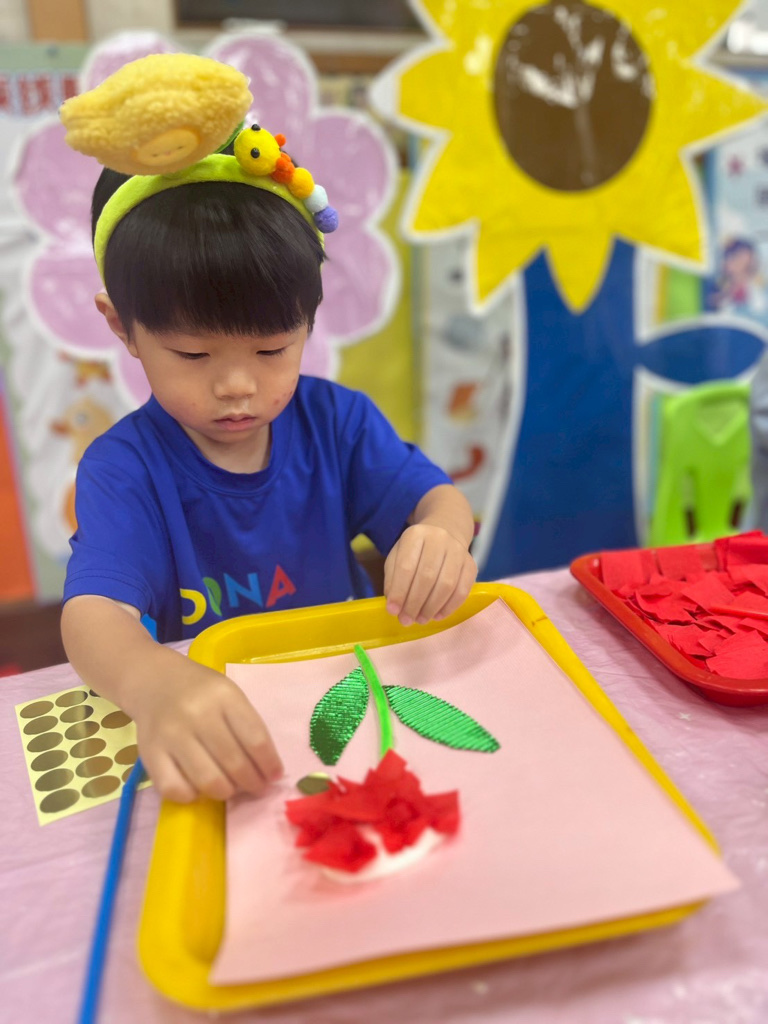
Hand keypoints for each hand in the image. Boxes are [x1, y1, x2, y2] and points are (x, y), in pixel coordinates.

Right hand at [130, 657, 283, 802]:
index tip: (274, 776)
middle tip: (257, 788)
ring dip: (226, 792)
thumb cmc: (201, 692)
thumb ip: (246, 726)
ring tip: (231, 789)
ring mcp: (172, 735)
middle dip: (252, 783)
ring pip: (208, 780)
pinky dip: (193, 796)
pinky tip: (199, 789)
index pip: (255, 739)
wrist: (155, 681)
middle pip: (234, 763)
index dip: (269, 764)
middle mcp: (197, 714)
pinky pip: (175, 789)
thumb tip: (266, 770)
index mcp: (224, 696)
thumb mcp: (229, 695)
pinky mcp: (150, 753)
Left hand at [384, 523, 476, 626]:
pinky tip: (437, 615)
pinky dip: (449, 607)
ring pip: (446, 585)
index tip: (392, 611)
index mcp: (416, 535)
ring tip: (420, 620)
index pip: (406, 566)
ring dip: (431, 607)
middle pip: (427, 576)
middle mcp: (439, 539)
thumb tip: (395, 606)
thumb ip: (393, 579)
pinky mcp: (471, 565)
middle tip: (406, 620)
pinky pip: (462, 591)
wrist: (446, 533)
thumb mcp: (398, 557)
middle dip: (415, 603)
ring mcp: (458, 551)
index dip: (399, 591)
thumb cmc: (416, 551)